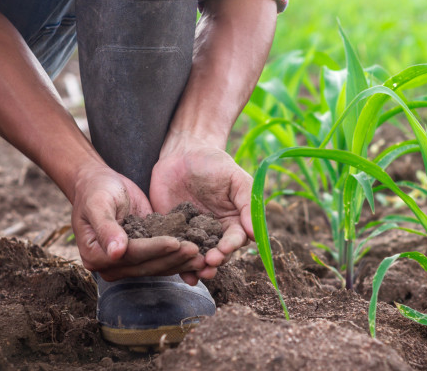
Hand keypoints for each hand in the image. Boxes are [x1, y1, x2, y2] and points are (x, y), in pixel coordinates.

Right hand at [71, 163, 203, 280]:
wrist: (99, 184)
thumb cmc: (96, 190)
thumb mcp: (98, 204)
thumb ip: (106, 227)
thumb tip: (116, 252)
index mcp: (95, 255)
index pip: (131, 255)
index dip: (153, 249)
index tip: (175, 242)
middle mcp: (111, 265)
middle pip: (146, 265)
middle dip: (172, 258)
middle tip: (196, 250)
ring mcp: (127, 263)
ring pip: (157, 266)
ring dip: (180, 262)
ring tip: (201, 255)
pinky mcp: (142, 255)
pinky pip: (161, 260)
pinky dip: (179, 257)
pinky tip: (197, 254)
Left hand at [150, 134, 254, 280]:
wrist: (182, 153)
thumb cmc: (214, 162)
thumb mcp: (235, 178)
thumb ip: (247, 202)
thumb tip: (254, 232)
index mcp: (233, 220)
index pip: (236, 239)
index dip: (231, 246)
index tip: (224, 249)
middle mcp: (215, 232)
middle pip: (218, 254)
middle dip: (215, 261)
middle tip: (209, 264)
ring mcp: (193, 234)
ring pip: (198, 257)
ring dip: (198, 268)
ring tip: (195, 273)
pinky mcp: (172, 233)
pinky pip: (175, 251)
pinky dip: (177, 264)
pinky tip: (180, 274)